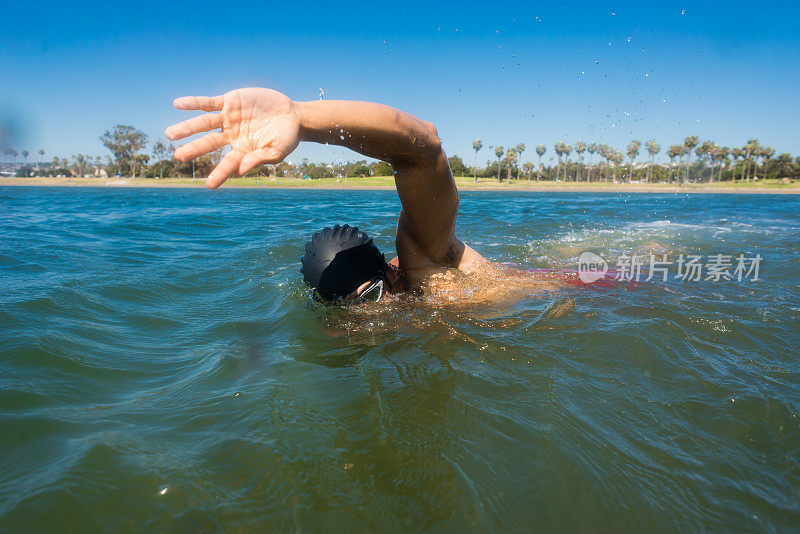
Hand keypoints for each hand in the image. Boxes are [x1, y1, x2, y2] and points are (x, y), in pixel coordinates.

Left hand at [165, 88, 300, 188]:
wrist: (292, 115)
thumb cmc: (286, 137)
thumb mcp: (277, 150)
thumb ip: (259, 158)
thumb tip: (240, 170)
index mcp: (242, 151)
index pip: (228, 163)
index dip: (219, 174)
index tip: (209, 185)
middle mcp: (231, 136)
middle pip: (208, 143)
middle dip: (193, 149)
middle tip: (178, 156)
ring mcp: (228, 118)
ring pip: (203, 123)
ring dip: (186, 128)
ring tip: (169, 134)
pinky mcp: (229, 102)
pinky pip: (208, 102)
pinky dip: (194, 103)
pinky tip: (178, 104)